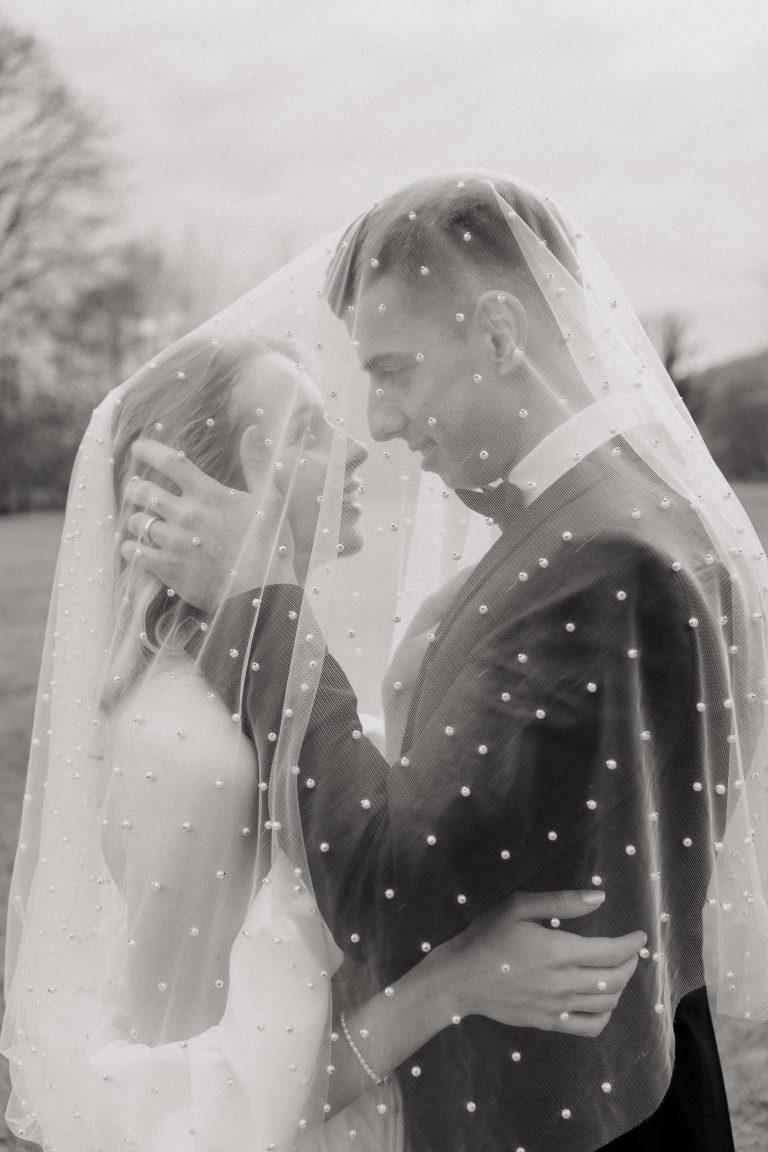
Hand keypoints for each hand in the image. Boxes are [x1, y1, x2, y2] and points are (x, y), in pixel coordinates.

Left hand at [119, 439, 296, 611]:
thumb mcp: (272, 499)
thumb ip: (258, 463)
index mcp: (208, 494)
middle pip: (143, 490)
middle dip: (136, 487)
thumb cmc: (270, 545)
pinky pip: (135, 552)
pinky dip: (131, 548)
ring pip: (136, 521)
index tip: (137, 447)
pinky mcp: (168, 569)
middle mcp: (186, 514)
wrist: (264, 592)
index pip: (169, 462)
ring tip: (141, 522)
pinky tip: (136, 548)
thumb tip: (253, 429)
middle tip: (137, 489)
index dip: (149, 450)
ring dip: (136, 520)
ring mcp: (174, 542)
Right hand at [434, 890, 645, 1037]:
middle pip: (616, 978)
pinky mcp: (549, 1022)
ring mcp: (557, 1006)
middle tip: (630, 951)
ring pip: (607, 1003)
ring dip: (621, 986)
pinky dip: (605, 1015)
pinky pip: (589, 1026)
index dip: (632, 944)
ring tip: (618, 971)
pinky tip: (602, 1001)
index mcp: (558, 950)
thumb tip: (600, 897)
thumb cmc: (487, 936)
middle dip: (631, 963)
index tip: (640, 936)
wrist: (460, 977)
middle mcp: (563, 982)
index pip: (612, 952)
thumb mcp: (519, 906)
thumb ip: (562, 902)